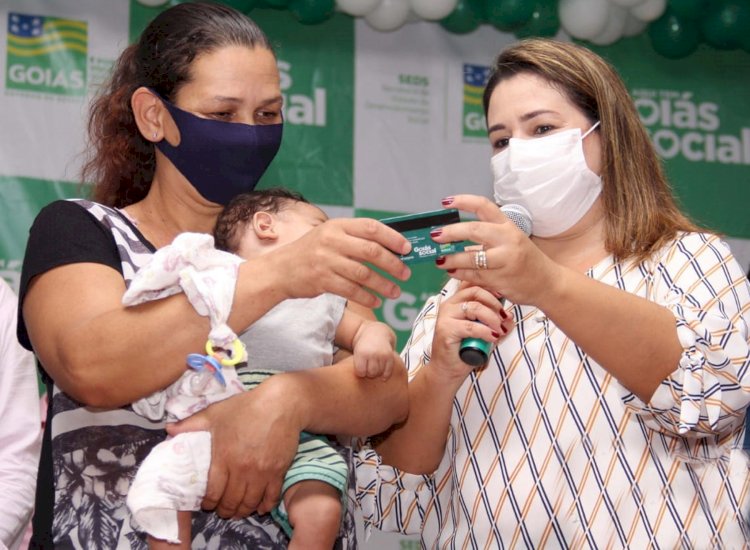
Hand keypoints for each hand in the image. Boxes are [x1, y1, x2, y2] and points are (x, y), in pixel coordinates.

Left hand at [165, 376, 300, 518]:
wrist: (281, 404)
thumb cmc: (246, 407)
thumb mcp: (215, 413)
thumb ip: (191, 424)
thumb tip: (169, 429)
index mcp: (223, 456)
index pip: (213, 492)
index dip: (209, 503)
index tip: (207, 505)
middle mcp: (241, 469)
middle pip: (231, 502)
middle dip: (225, 511)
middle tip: (223, 511)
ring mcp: (261, 472)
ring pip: (250, 503)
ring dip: (243, 511)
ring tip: (239, 511)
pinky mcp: (278, 471)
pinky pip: (271, 497)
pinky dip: (265, 506)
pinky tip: (261, 508)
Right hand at [272, 218, 411, 308]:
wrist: (280, 270)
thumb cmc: (311, 253)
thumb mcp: (330, 237)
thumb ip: (355, 239)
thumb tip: (392, 248)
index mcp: (338, 226)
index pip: (371, 227)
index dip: (393, 238)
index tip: (407, 249)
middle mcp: (332, 240)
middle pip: (371, 251)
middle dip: (393, 264)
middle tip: (405, 274)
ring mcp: (326, 261)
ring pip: (363, 273)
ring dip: (383, 284)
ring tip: (395, 291)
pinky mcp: (321, 280)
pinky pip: (351, 290)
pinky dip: (367, 296)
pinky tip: (376, 300)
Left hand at [352, 322, 396, 379]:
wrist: (376, 333)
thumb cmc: (364, 346)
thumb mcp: (356, 353)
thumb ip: (355, 366)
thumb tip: (355, 383)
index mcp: (362, 353)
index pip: (361, 373)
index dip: (361, 372)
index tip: (361, 367)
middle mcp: (373, 354)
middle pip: (371, 374)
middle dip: (369, 373)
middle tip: (369, 366)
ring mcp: (382, 355)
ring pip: (380, 373)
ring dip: (377, 372)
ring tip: (375, 366)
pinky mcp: (390, 357)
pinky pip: (388, 371)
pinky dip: (385, 374)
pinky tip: (382, 372)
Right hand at [429, 282, 513, 384]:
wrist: (448, 371)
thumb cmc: (465, 351)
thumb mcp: (484, 333)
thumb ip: (495, 323)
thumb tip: (510, 316)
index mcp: (456, 302)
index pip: (473, 284)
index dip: (490, 287)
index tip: (503, 297)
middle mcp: (449, 305)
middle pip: (475, 291)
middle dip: (494, 303)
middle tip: (504, 317)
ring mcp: (445, 317)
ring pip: (474, 307)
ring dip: (492, 318)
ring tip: (500, 330)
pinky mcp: (446, 330)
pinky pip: (471, 326)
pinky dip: (485, 331)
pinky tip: (493, 337)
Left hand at [432, 195, 560, 307]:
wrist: (548, 283)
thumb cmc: (525, 260)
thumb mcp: (511, 241)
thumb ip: (486, 237)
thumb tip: (453, 236)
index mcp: (508, 226)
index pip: (484, 207)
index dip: (463, 201)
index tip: (446, 202)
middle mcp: (508, 240)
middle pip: (474, 230)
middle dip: (451, 232)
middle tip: (436, 235)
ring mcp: (504, 261)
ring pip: (471, 257)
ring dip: (451, 258)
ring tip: (439, 259)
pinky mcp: (500, 280)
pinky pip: (473, 275)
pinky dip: (459, 273)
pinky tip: (451, 270)